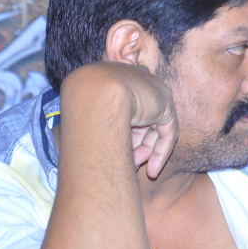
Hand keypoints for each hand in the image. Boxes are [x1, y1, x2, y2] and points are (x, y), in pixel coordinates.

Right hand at [61, 62, 178, 178]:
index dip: (119, 131)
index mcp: (117, 77)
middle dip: (132, 145)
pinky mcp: (166, 106)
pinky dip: (159, 153)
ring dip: (144, 153)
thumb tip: (92, 135)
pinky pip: (166, 133)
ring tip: (132, 168)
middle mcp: (138, 82)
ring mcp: (154, 93)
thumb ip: (95, 114)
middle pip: (139, 120)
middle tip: (125, 163)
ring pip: (152, 129)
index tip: (110, 147)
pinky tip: (151, 171)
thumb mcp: (85, 104)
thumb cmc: (81, 98)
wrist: (95, 92)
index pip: (123, 106)